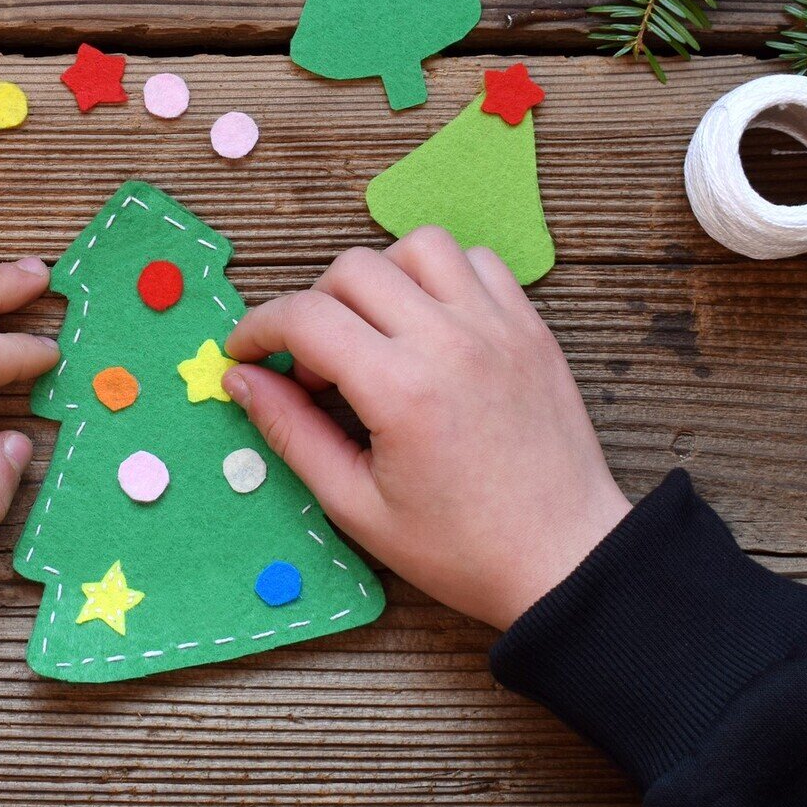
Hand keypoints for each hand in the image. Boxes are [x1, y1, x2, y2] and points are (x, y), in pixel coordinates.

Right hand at [222, 228, 628, 631]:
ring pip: (418, 247)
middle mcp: (451, 342)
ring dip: (380, 277)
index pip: (306, 317)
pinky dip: (442, 277)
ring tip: (374, 333)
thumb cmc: (462, 549)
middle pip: (353, 268)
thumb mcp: (356, 506)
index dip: (257, 328)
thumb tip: (241, 379)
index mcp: (402, 390)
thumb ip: (291, 433)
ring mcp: (498, 327)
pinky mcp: (531, 328)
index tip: (245, 353)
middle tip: (314, 366)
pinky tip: (430, 326)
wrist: (565, 559)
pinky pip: (478, 261)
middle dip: (313, 307)